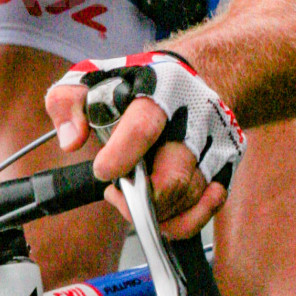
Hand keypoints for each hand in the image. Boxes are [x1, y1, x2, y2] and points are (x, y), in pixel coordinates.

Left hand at [45, 52, 242, 239]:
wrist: (187, 76)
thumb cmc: (135, 82)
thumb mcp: (92, 78)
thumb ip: (68, 103)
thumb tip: (71, 140)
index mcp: (159, 89)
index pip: (143, 127)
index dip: (121, 155)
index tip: (102, 172)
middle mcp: (194, 115)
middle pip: (173, 175)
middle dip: (139, 199)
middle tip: (116, 193)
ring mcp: (215, 140)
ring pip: (190, 196)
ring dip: (156, 212)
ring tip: (133, 197)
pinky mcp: (227, 161)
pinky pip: (210, 205)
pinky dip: (185, 219)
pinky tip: (165, 211)